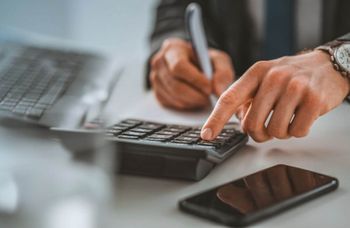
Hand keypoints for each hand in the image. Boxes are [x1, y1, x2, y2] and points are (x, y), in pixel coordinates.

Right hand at [149, 38, 233, 109]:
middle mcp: (159, 62)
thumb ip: (223, 73)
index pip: (179, 66)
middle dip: (195, 95)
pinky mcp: (157, 93)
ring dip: (192, 102)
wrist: (193, 66)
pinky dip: (186, 105)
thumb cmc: (205, 61)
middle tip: (209, 99)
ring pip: (174, 96)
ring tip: (205, 99)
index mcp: (173, 48)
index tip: (209, 88)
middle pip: (175, 85)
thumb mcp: (218, 60)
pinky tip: (195, 100)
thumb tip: (218, 91)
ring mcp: (155, 79)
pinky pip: (171, 104)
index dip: (195, 79)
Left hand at [201, 50, 349, 141]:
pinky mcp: (314, 100)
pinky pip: (297, 132)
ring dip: (279, 133)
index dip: (216, 119)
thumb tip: (237, 120)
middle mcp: (273, 77)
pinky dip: (297, 131)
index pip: (229, 98)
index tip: (206, 135)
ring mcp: (294, 87)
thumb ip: (247, 98)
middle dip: (257, 133)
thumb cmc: (290, 77)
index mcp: (256, 73)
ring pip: (274, 131)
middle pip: (252, 124)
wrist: (327, 66)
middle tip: (266, 128)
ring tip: (286, 118)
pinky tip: (301, 117)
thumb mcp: (264, 79)